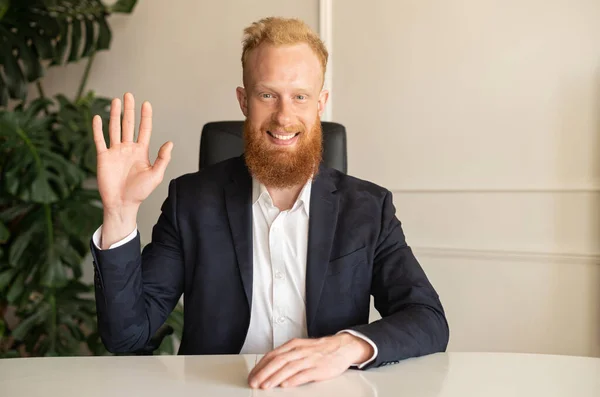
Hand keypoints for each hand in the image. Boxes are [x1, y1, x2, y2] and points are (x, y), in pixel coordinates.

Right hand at [93, 93, 172, 212]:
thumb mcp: (155, 175)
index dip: (145, 116)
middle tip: (129, 94)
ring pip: (115, 128)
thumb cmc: (139, 192)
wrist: (122, 203)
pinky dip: (98, 129)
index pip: (144, 129)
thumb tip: (170, 143)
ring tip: (116, 101)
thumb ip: (162, 159)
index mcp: (142, 151)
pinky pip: (99, 140)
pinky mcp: (103, 157)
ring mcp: (115, 151)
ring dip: (115, 115)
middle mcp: (128, 148)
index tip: (146, 103)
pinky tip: (97, 117)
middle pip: (129, 124)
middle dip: (129, 110)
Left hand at [247, 334, 373, 388]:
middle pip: (278, 361)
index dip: (260, 366)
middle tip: (254, 383)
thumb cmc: (319, 349)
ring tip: (266, 386)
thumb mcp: (300, 348)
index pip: (272, 355)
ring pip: (289, 368)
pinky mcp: (319, 368)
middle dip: (264, 373)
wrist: (342, 346)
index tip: (252, 376)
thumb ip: (286, 356)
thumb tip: (268, 366)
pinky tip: (286, 385)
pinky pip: (304, 374)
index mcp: (293, 345)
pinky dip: (294, 379)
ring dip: (275, 377)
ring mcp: (309, 359)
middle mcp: (299, 351)